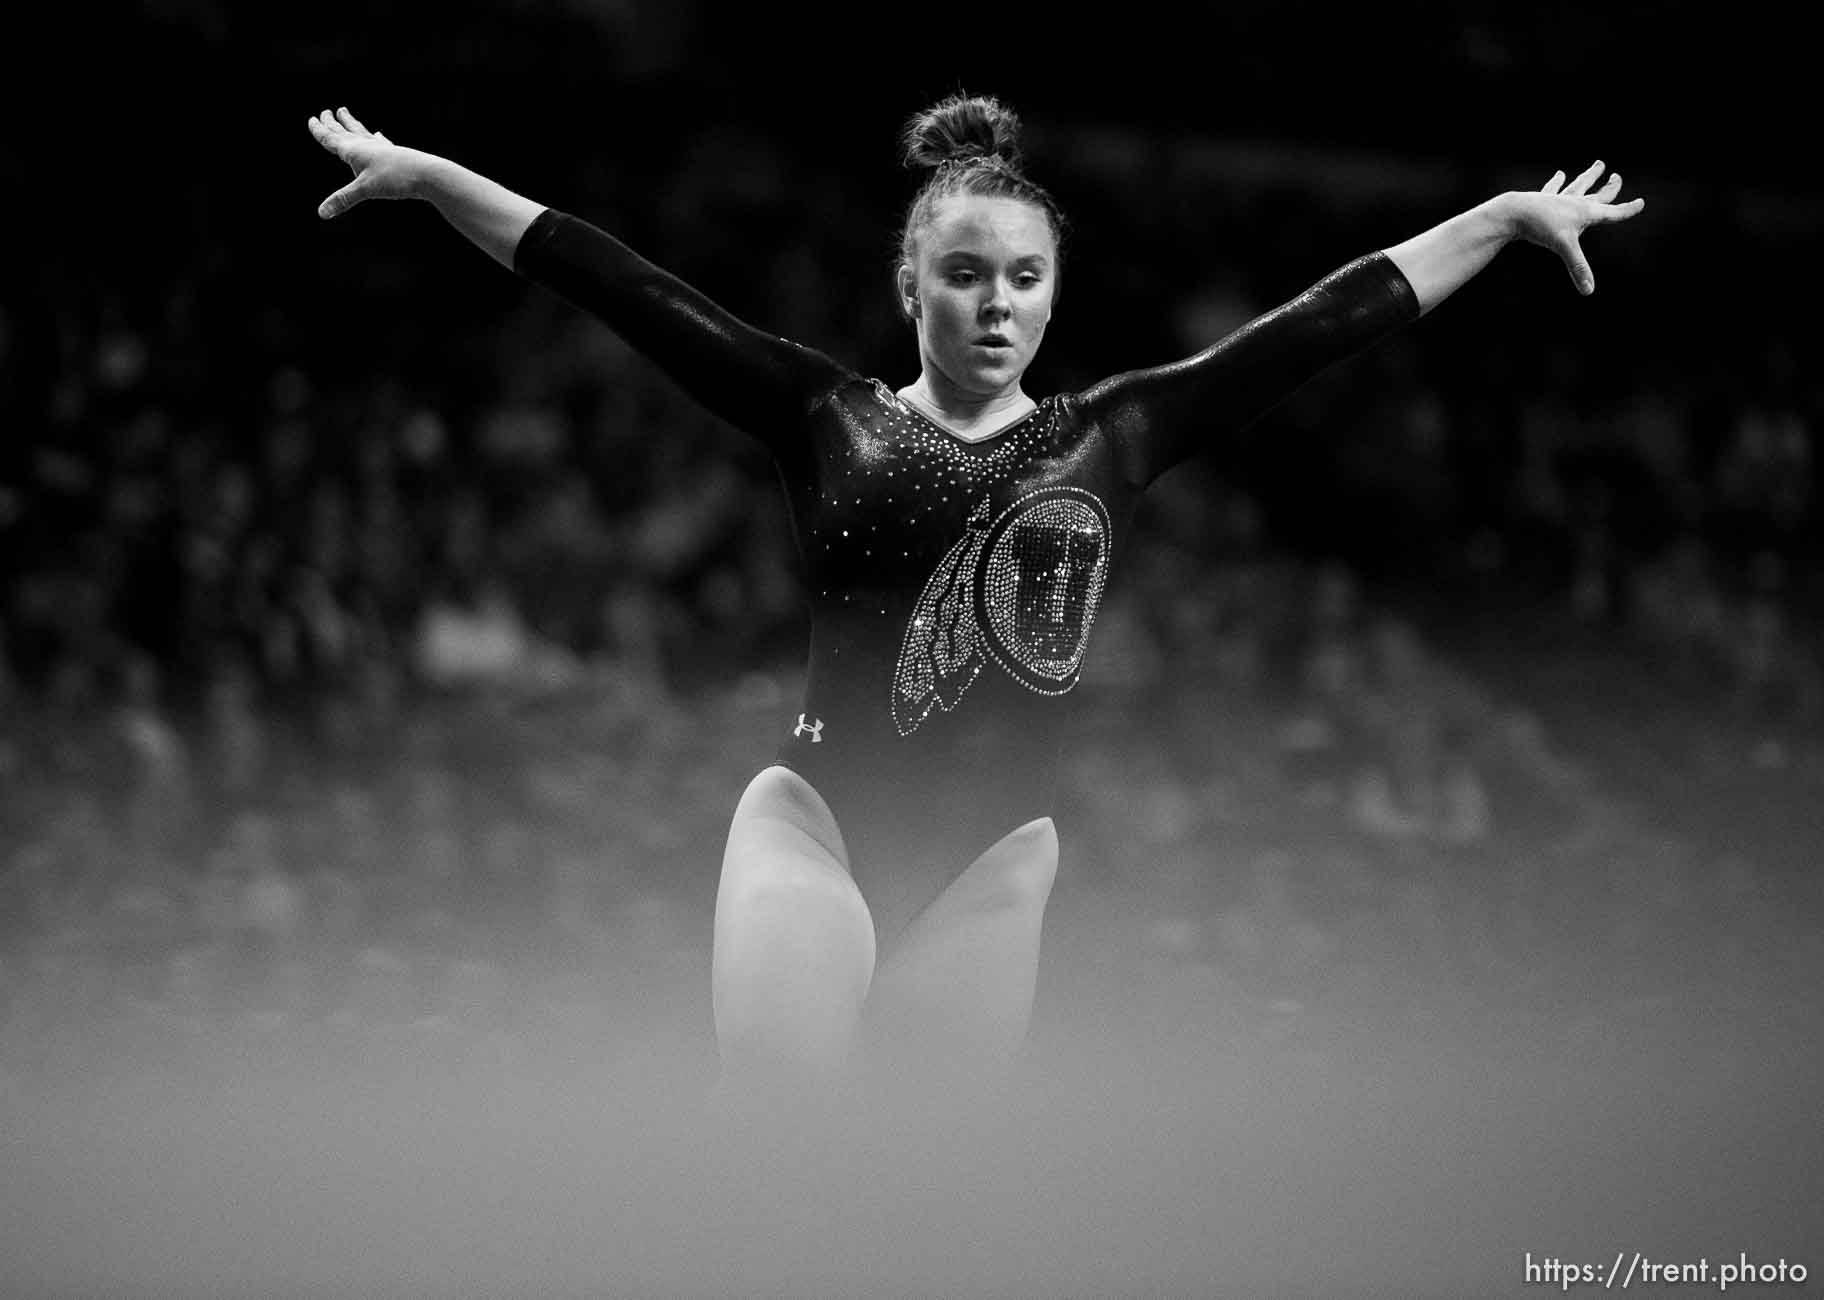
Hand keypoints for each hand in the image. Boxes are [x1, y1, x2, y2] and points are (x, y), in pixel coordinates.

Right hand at [307, 107, 428, 218]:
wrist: (428, 174)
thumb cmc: (396, 179)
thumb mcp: (366, 190)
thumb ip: (343, 200)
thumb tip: (321, 214)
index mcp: (354, 150)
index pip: (332, 139)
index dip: (320, 130)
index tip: (313, 118)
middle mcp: (367, 145)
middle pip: (345, 132)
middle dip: (334, 123)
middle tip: (326, 112)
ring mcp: (382, 148)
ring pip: (362, 133)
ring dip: (351, 123)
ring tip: (346, 113)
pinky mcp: (395, 154)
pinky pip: (381, 142)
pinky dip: (376, 137)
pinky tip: (379, 135)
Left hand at [1506, 161, 1645, 295]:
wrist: (1515, 212)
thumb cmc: (1541, 227)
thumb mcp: (1564, 247)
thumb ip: (1578, 268)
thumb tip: (1589, 291)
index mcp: (1586, 212)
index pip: (1613, 212)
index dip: (1628, 210)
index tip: (1641, 203)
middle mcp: (1575, 202)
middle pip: (1598, 194)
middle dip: (1610, 187)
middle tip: (1617, 176)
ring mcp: (1559, 198)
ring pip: (1579, 185)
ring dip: (1590, 176)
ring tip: (1598, 164)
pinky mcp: (1543, 198)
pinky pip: (1553, 188)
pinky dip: (1557, 181)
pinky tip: (1559, 174)